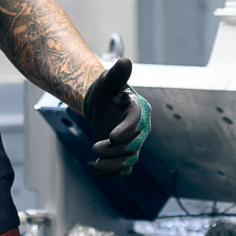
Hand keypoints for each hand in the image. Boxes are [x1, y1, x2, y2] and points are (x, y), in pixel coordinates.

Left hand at [81, 57, 150, 179]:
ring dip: (112, 165)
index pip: (136, 121)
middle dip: (114, 151)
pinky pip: (123, 169)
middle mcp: (140, 127)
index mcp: (138, 109)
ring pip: (129, 160)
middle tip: (95, 148)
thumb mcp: (108, 80)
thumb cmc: (107, 90)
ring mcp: (134, 141)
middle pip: (133, 145)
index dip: (126, 130)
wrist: (102, 104)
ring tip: (95, 164)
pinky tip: (96, 172)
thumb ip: (117, 73)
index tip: (111, 138)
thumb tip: (125, 61)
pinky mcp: (126, 153)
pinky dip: (111, 174)